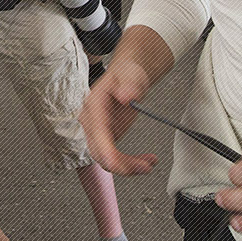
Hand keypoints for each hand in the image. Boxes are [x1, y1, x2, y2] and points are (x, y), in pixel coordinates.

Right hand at [79, 58, 157, 175]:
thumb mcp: (131, 75)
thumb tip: (126, 96)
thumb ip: (129, 85)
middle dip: (121, 163)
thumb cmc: (126, 74)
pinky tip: (146, 160)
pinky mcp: (107, 138)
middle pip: (99, 152)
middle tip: (146, 166)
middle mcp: (91, 121)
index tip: (115, 163)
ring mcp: (98, 132)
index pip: (96, 132)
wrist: (128, 76)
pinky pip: (114, 157)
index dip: (104, 150)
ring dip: (128, 166)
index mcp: (93, 105)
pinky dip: (130, 163)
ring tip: (149, 164)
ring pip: (106, 159)